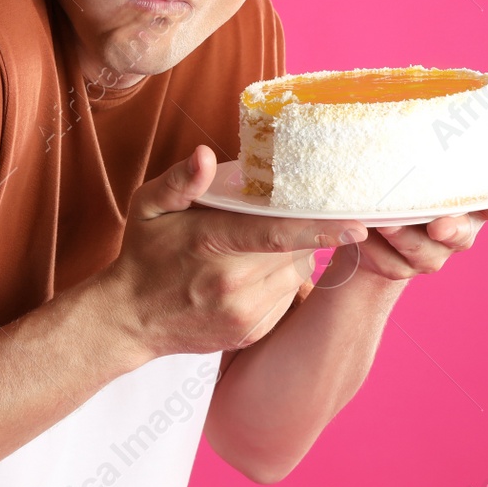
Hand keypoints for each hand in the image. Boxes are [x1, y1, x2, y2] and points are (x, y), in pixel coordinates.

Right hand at [101, 145, 369, 357]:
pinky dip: (277, 283)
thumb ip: (180, 182)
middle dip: (296, 231)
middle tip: (274, 218)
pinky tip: (247, 276)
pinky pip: (285, 298)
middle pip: (292, 250)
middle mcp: (232, 284)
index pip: (276, 234)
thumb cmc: (142, 255)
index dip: (320, 228)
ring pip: (293, 274)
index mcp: (210, 246)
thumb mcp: (148, 208)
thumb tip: (206, 154)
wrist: (128, 320)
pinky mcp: (251, 332)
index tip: (358, 223)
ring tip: (249, 250)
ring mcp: (243, 314)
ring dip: (286, 257)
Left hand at [353, 125, 487, 281]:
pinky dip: (374, 245)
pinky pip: (388, 259)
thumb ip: (472, 144)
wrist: (376, 226)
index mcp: (476, 205)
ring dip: (403, 234)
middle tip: (439, 224)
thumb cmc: (416, 181)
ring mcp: (432, 254)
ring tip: (385, 219)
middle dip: (452, 229)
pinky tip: (362, 230)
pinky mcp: (400, 267)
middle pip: (462, 234)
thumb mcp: (440, 158)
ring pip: (420, 249)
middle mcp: (460, 232)